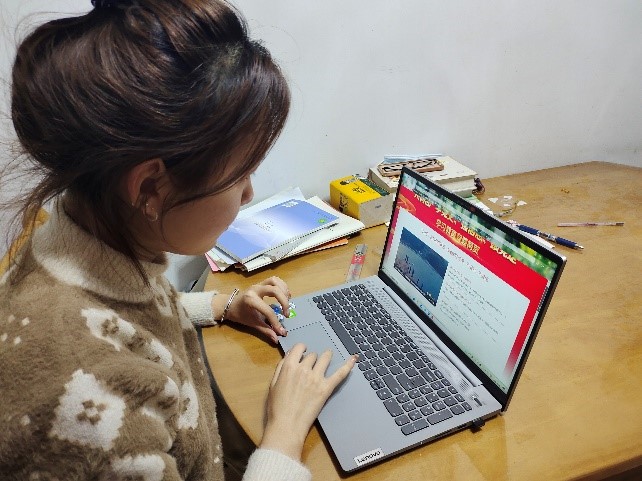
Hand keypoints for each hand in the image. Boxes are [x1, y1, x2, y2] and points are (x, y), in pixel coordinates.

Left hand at [217, 276, 290, 343]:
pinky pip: (274, 280)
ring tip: (287, 301)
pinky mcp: (261, 283)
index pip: (268, 310)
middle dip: (284, 302)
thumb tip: (277, 338)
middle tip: (286, 314)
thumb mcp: (252, 323)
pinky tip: (285, 295)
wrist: (229, 305)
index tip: (280, 330)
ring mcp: (258, 284)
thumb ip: (265, 330)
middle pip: (275, 290)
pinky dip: (282, 286)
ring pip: (275, 281)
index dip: (276, 321)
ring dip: (284, 291)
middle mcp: (255, 289)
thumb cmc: (239, 315)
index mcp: (250, 300)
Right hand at [260, 343, 357, 459]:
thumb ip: (281, 367)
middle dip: (312, 358)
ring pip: (325, 358)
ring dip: (326, 356)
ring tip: (328, 356)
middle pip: (312, 355)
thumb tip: (290, 354)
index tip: (303, 352)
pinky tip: (354, 358)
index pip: (299, 347)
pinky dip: (348, 365)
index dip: (302, 349)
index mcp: (289, 367)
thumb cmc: (277, 407)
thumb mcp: (273, 383)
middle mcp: (304, 369)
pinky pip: (339, 374)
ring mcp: (317, 378)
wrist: (287, 425)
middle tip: (312, 366)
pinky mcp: (326, 388)